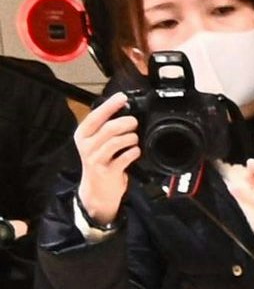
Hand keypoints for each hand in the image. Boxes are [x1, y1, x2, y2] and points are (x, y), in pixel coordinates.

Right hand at [71, 93, 134, 225]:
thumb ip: (105, 129)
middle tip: (134, 122)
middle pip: (108, 128)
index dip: (110, 105)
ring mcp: (96, 159)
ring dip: (130, 138)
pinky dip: (133, 153)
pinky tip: (135, 151)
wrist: (97, 190)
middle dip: (126, 123)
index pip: (96, 116)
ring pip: (116, 141)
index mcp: (83, 134)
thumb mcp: (96, 143)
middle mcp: (86, 145)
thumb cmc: (100, 162)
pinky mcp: (107, 171)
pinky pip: (124, 158)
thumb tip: (123, 111)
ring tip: (134, 139)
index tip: (122, 98)